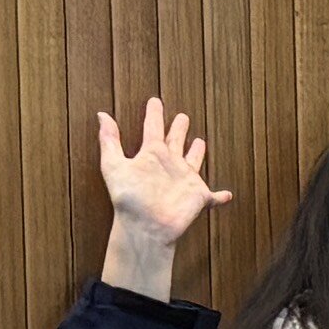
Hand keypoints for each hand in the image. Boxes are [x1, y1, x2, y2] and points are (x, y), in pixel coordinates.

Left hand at [95, 100, 221, 282]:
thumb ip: (109, 140)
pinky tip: (227, 196)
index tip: (154, 101)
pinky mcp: (198, 197)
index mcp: (152, 155)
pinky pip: (213, 197)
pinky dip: (221, 197)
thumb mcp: (114, 165)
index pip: (153, 128)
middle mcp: (169, 164)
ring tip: (200, 142)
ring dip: (197, 153)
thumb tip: (101, 115)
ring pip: (193, 162)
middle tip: (182, 116)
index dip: (154, 113)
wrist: (146, 227)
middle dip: (179, 128)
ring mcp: (184, 181)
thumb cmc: (129, 199)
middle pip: (175, 140)